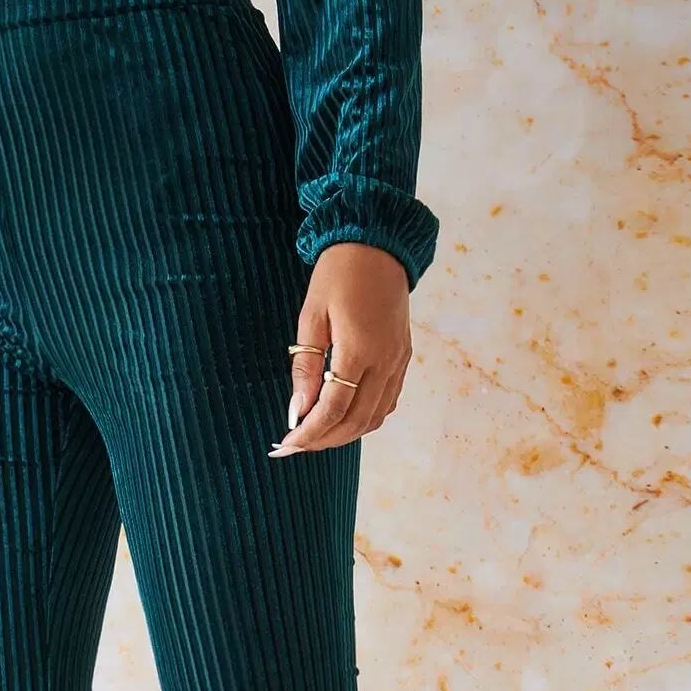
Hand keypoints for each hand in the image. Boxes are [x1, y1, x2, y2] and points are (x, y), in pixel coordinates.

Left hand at [269, 243, 411, 455]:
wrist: (379, 244)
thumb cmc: (339, 275)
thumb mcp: (312, 317)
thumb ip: (306, 366)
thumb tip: (298, 409)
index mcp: (360, 350)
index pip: (333, 409)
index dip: (309, 432)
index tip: (287, 442)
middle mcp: (385, 362)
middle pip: (355, 421)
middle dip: (323, 440)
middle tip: (295, 446)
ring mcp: (398, 362)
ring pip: (374, 418)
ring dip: (344, 434)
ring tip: (315, 436)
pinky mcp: (403, 358)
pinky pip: (387, 402)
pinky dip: (364, 419)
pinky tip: (342, 418)